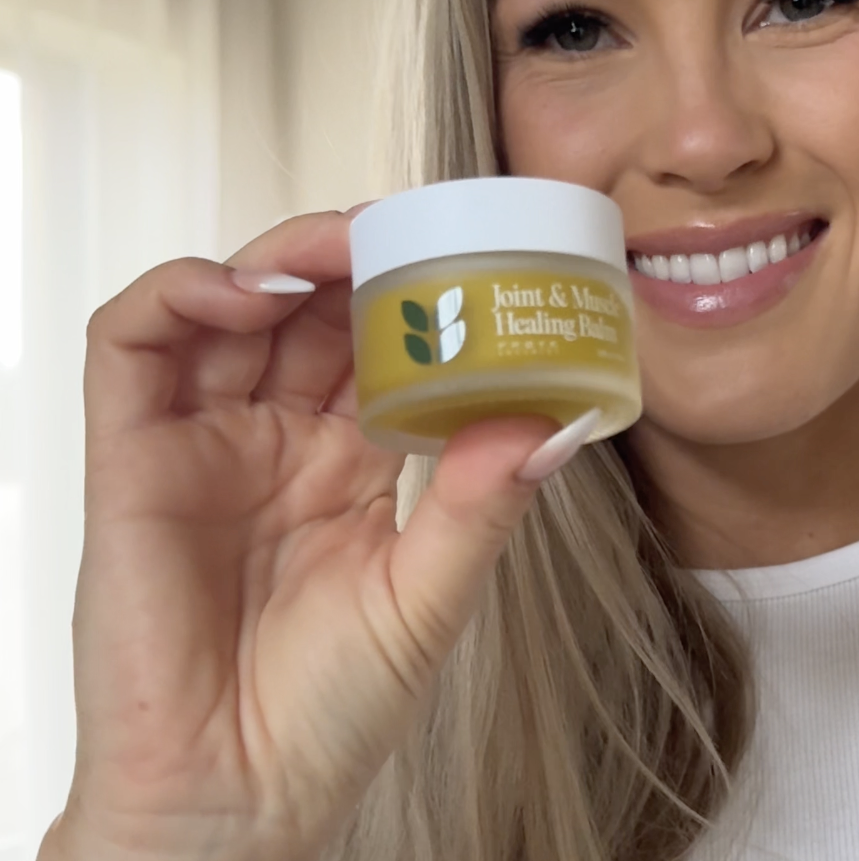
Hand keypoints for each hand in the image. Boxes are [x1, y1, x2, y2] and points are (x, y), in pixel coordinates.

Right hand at [47, 211, 580, 860]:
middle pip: (304, 304)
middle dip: (345, 252)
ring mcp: (203, 440)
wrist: (233, 803)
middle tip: (393, 230)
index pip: (372, 336)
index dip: (404, 284)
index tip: (458, 249)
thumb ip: (482, 505)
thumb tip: (552, 421)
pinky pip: (132, 346)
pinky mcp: (132, 458)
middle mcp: (276, 436)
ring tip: (328, 252)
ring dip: (274, 256)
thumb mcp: (428, 597)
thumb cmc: (326, 716)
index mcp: (349, 457)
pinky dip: (180, 295)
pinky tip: (242, 294)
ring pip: (225, 304)